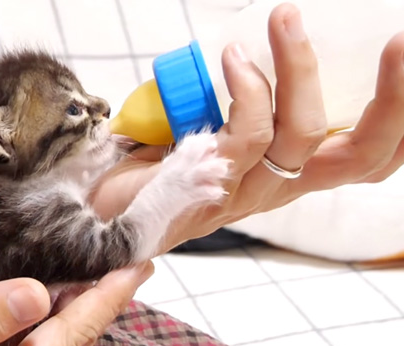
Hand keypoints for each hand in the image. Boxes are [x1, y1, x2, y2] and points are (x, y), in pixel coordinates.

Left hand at [90, 3, 403, 251]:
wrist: (94, 204)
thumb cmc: (154, 157)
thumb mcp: (212, 119)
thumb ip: (243, 98)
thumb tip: (257, 43)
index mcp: (288, 170)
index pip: (366, 156)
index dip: (402, 118)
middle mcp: (278, 187)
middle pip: (361, 158)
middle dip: (395, 102)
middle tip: (399, 40)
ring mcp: (244, 194)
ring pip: (303, 136)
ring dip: (300, 69)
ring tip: (284, 19)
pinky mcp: (208, 188)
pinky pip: (247, 138)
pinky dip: (248, 91)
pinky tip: (233, 60)